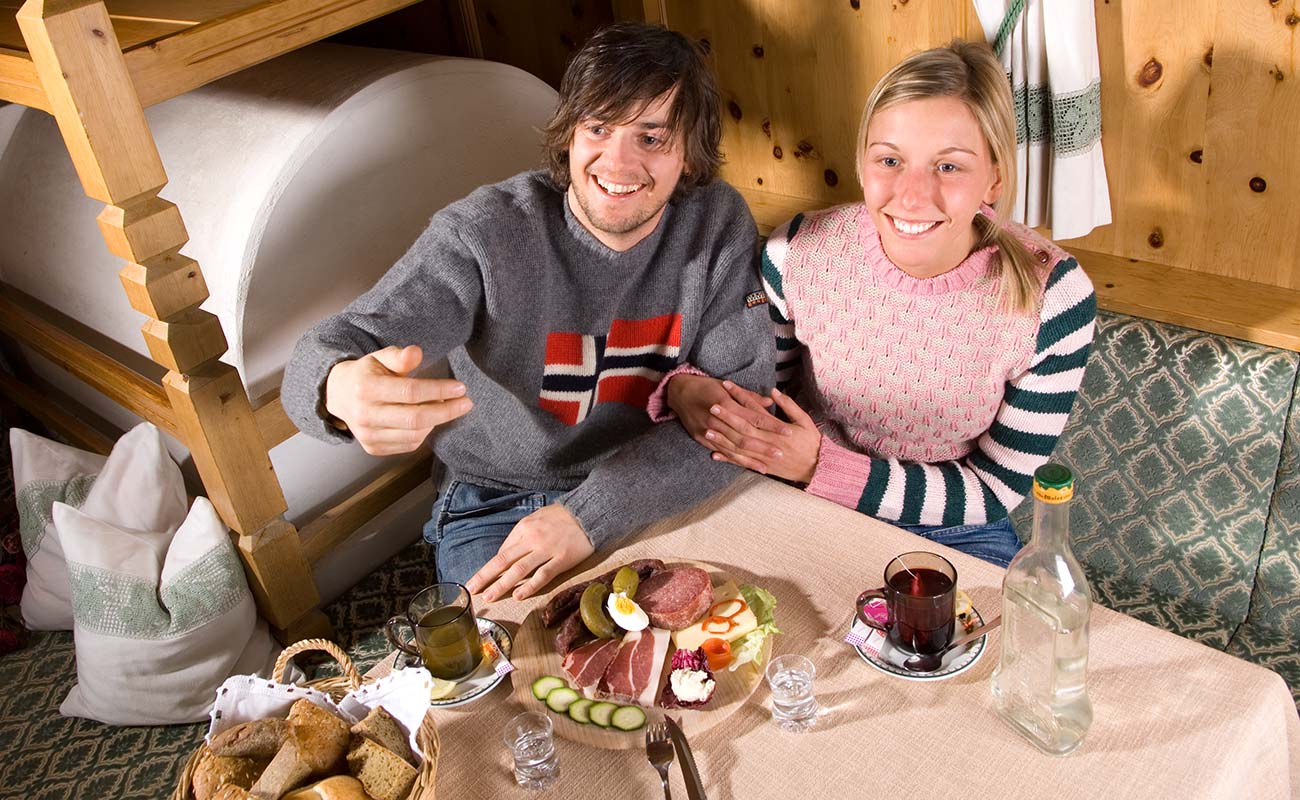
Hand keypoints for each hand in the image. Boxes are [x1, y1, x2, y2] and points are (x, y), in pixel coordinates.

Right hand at [324, 345, 472, 455]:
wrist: (339, 396)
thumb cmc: (367, 373)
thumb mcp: (379, 357)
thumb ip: (399, 356)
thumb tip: (416, 352)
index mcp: (365, 388)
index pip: (410, 392)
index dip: (438, 391)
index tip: (460, 387)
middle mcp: (364, 415)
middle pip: (415, 418)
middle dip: (446, 411)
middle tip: (466, 403)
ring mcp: (368, 435)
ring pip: (414, 434)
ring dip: (436, 421)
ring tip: (445, 407)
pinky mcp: (373, 448)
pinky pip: (408, 445)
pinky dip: (424, 432)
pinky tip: (428, 419)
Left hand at [466, 504, 594, 601]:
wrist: (589, 512)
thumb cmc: (562, 516)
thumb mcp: (536, 518)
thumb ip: (521, 535)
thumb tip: (506, 554)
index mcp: (524, 528)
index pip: (503, 552)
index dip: (490, 568)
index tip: (480, 580)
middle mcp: (532, 539)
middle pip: (504, 561)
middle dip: (485, 576)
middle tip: (471, 589)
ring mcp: (547, 550)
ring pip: (519, 570)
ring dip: (502, 584)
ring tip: (489, 596)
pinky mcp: (562, 559)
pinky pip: (543, 575)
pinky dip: (530, 586)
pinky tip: (518, 596)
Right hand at [666, 375, 787, 470]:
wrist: (679, 392)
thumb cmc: (706, 386)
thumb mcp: (727, 386)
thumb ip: (748, 396)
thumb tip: (770, 402)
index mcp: (726, 404)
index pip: (754, 418)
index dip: (772, 426)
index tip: (787, 431)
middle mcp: (718, 420)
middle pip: (745, 436)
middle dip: (764, 446)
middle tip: (781, 454)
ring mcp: (708, 431)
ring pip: (734, 448)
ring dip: (751, 458)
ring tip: (767, 466)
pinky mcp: (702, 439)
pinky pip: (722, 452)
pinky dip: (735, 461)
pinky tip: (747, 466)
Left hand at [709, 386, 820, 483]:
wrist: (818, 468)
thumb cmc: (811, 442)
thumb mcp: (804, 420)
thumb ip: (788, 405)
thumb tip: (772, 392)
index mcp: (778, 429)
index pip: (755, 409)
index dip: (740, 396)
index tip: (727, 386)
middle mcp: (768, 443)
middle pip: (743, 427)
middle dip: (727, 417)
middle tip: (711, 405)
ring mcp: (764, 456)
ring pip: (739, 446)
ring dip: (723, 438)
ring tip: (707, 429)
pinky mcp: (762, 467)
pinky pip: (742, 463)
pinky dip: (728, 458)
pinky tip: (714, 454)